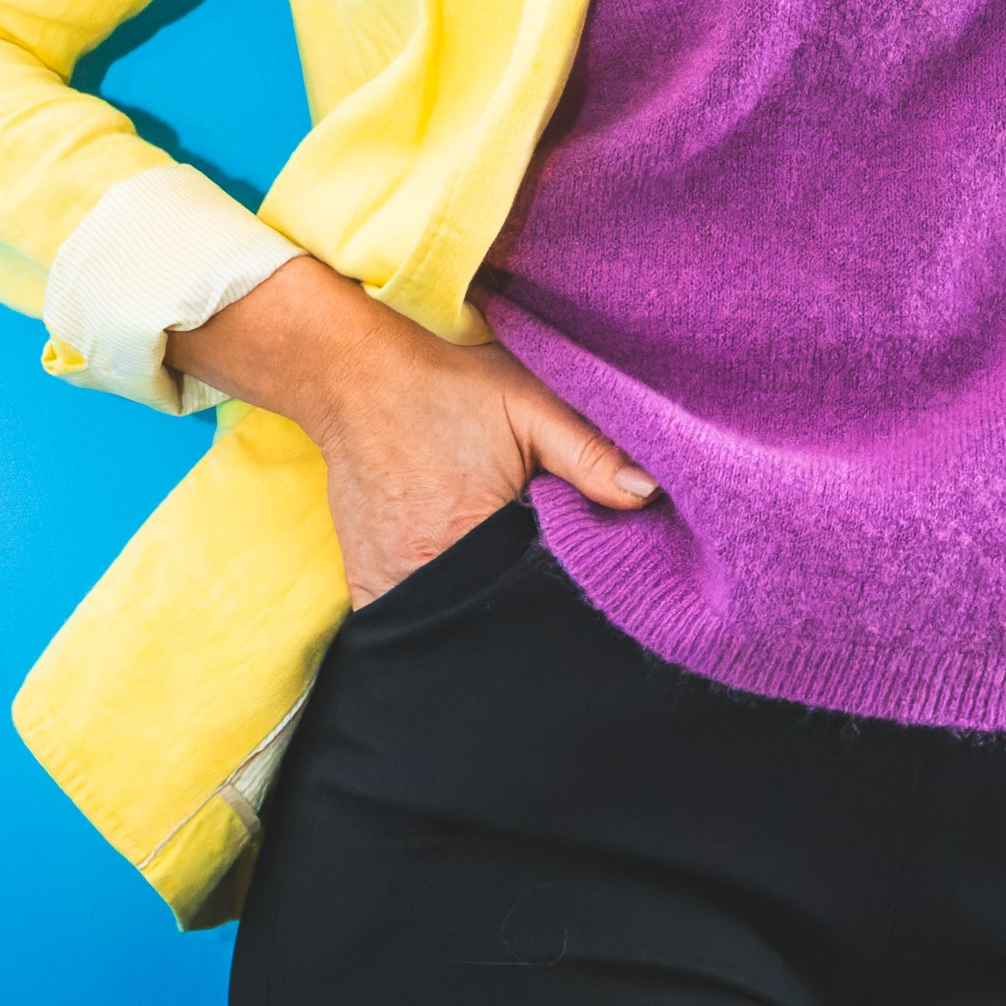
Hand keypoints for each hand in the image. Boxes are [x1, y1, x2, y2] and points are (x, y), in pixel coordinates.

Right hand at [164, 255, 655, 608]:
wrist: (354, 375)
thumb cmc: (447, 384)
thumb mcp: (528, 403)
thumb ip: (591, 453)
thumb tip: (651, 494)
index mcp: (469, 533)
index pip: (536, 594)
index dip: (568, 592)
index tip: (586, 578)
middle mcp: (420, 574)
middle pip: (493, 619)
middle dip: (528, 617)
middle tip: (553, 588)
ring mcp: (386, 587)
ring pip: (451, 629)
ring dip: (483, 618)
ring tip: (509, 588)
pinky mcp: (366, 587)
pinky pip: (410, 627)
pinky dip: (441, 618)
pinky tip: (466, 593)